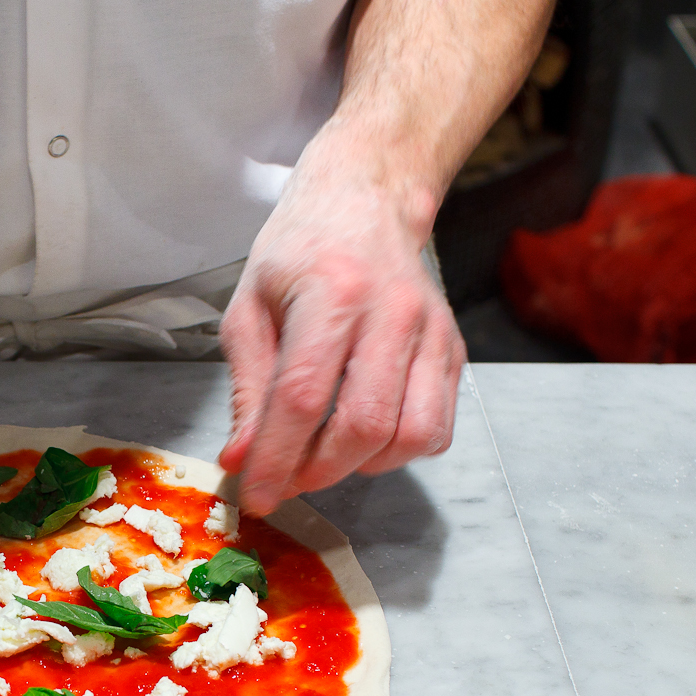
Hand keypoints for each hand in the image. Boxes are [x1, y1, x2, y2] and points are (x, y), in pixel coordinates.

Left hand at [218, 163, 465, 513]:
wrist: (366, 201)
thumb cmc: (299, 251)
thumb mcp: (249, 308)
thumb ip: (247, 388)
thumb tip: (241, 459)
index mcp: (333, 292)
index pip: (303, 397)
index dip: (276, 458)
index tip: (255, 494)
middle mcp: (393, 313)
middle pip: (364, 425)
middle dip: (318, 470)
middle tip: (285, 479)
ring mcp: (433, 333)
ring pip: (411, 436)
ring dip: (361, 466)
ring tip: (323, 456)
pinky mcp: (454, 351)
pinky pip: (437, 428)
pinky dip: (397, 452)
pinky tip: (363, 438)